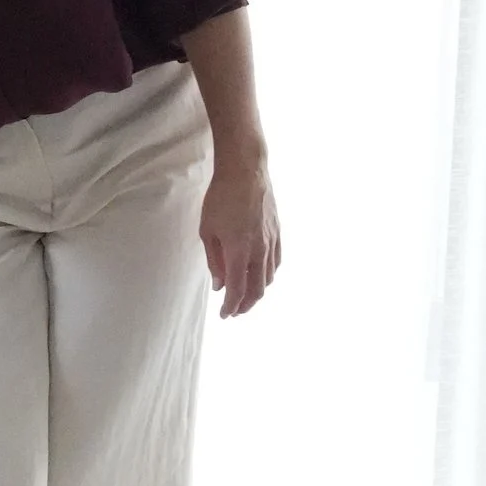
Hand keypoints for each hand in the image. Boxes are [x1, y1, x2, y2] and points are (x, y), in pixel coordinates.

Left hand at [200, 157, 280, 316]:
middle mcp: (259, 249)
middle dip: (246, 305)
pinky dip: (268, 275)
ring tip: (246, 295)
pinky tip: (261, 276)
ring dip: (258, 292)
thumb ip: (215, 261)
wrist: (246, 171)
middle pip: (257, 289)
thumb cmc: (220, 198)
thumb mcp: (207, 230)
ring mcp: (272, 241)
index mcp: (239, 251)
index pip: (237, 290)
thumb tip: (220, 284)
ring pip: (269, 277)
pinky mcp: (278, 232)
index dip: (231, 306)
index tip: (224, 315)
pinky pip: (277, 262)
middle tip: (235, 311)